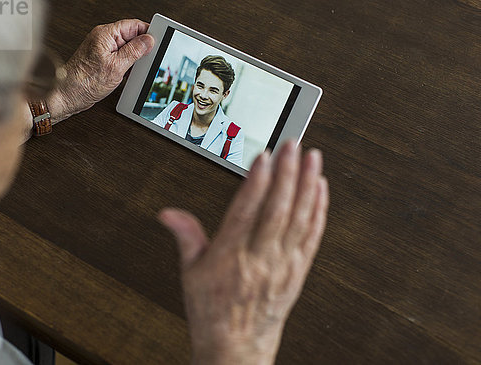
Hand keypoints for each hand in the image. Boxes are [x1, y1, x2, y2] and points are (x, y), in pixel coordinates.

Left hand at [47, 19, 153, 122]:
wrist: (67, 96)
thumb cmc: (84, 82)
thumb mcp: (116, 66)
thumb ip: (134, 51)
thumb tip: (148, 40)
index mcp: (105, 34)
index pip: (133, 25)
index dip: (147, 32)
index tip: (158, 41)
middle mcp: (103, 39)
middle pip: (131, 36)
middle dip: (141, 48)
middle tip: (144, 60)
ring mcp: (102, 50)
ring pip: (126, 49)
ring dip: (133, 59)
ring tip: (130, 70)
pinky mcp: (102, 61)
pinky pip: (120, 59)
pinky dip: (126, 66)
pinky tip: (125, 75)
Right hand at [159, 141, 328, 364]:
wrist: (236, 349)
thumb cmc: (213, 312)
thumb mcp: (190, 274)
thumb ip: (185, 237)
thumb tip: (169, 214)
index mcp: (230, 257)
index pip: (246, 211)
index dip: (256, 182)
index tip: (264, 157)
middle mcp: (259, 260)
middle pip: (278, 210)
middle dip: (287, 173)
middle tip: (292, 145)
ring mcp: (282, 266)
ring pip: (299, 219)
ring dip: (307, 185)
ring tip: (312, 158)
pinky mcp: (297, 272)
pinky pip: (312, 237)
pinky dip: (319, 211)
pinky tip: (320, 190)